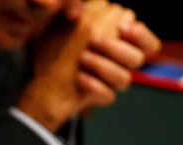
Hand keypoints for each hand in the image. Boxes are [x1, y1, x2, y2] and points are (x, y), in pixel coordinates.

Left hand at [17, 0, 160, 130]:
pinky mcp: (98, 98)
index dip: (139, 34)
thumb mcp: (62, 22)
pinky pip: (107, 97)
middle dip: (117, 48)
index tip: (121, 27)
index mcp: (119, 43)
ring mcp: (109, 83)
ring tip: (82, 58)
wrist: (35, 77)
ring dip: (103, 66)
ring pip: (124, 79)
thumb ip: (81, 8)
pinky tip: (79, 78)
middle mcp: (118, 64)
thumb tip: (95, 3)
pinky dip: (94, 86)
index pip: (147, 42)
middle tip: (93, 40)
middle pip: (138, 58)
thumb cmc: (52, 46)